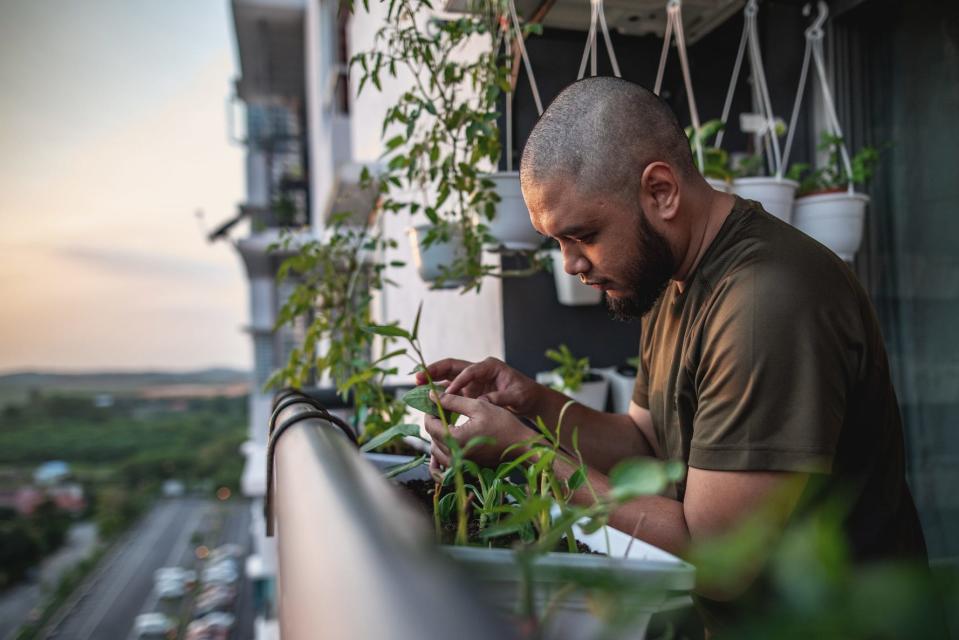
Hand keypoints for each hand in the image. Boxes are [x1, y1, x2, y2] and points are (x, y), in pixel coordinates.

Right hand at [415, 357, 539, 416]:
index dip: (457, 382)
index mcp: (489, 366)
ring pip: (447, 377)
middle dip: (434, 370)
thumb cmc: (525, 394)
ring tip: (417, 385)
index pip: (469, 370)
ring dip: (432, 380)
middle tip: (418, 376)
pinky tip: (428, 401)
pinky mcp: (468, 390)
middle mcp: (477, 370)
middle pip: (452, 366)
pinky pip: (450, 390)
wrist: (529, 399)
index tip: (448, 393)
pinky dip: (440, 394)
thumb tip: (482, 403)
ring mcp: (471, 380)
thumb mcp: (517, 396)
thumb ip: (500, 398)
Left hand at [424, 392, 530, 469]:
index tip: (436, 401)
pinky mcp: (466, 468)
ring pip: (437, 450)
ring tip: (449, 422)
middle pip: (432, 437)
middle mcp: (454, 455)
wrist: (521, 445)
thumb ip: (452, 401)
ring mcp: (460, 464)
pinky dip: (443, 452)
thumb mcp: (478, 406)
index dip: (430, 411)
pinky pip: (445, 462)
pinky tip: (450, 442)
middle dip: (435, 421)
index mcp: (455, 439)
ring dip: (439, 436)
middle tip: (444, 409)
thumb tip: (432, 396)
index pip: (430, 424)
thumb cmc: (503, 424)